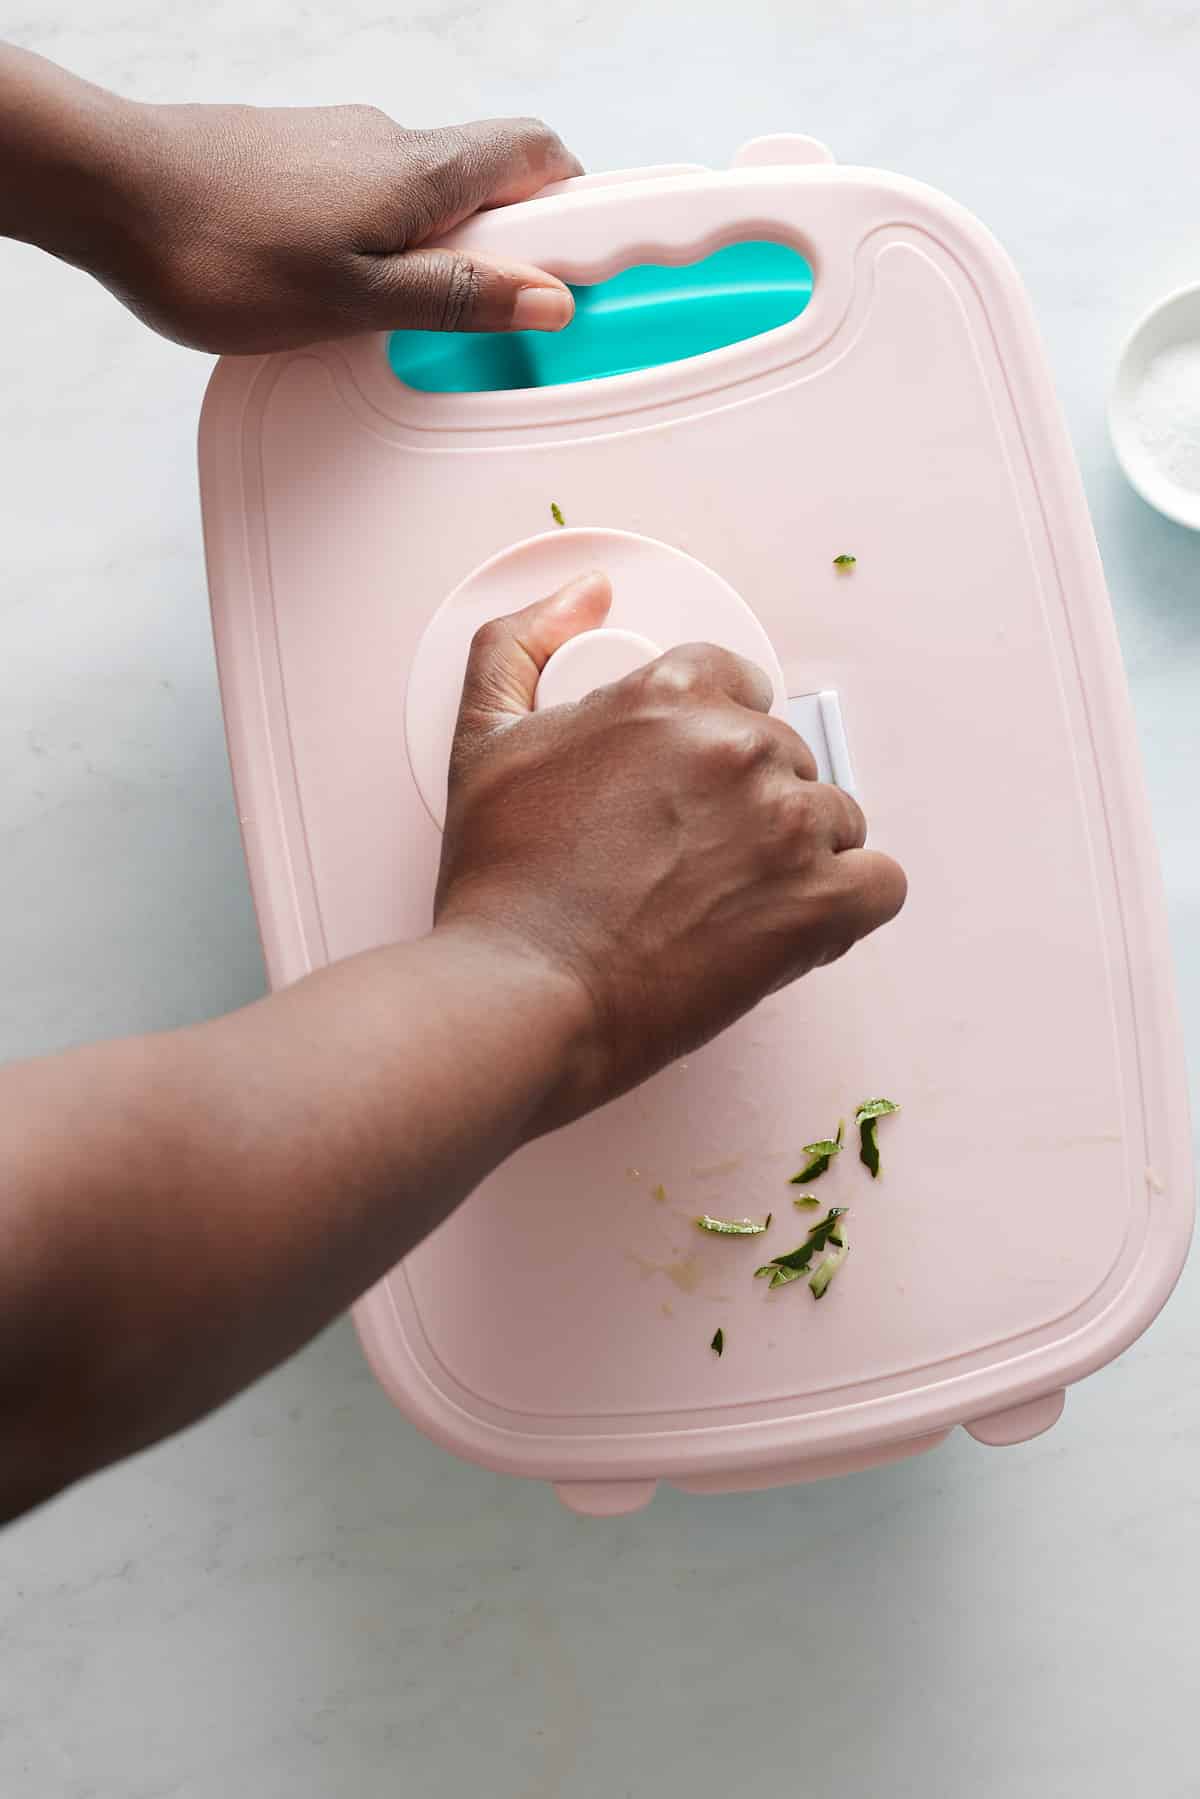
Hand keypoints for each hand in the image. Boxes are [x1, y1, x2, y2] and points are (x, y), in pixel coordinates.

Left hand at [96, 100, 580, 351]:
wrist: (109, 191)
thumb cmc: (222, 250)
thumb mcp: (357, 300)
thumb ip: (457, 295)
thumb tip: (548, 296)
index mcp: (423, 173)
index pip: (538, 156)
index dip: (578, 203)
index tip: (588, 263)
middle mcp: (389, 142)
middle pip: (488, 175)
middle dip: (511, 240)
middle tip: (498, 316)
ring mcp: (339, 144)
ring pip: (426, 190)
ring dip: (443, 245)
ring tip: (411, 318)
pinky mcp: (295, 158)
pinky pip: (372, 194)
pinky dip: (388, 239)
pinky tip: (348, 290)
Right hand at [435, 574, 906, 1131]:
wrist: (520, 994)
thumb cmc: (501, 885)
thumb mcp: (481, 738)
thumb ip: (520, 643)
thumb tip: (585, 591)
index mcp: (666, 696)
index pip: (737, 686)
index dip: (713, 744)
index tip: (691, 794)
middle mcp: (736, 746)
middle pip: (787, 757)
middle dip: (750, 806)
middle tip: (693, 866)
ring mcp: (785, 823)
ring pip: (837, 818)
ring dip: (797, 857)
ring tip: (732, 905)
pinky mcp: (818, 902)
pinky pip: (880, 884)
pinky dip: (847, 907)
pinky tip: (792, 928)